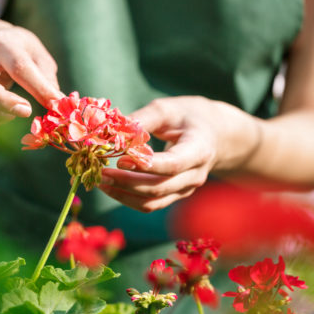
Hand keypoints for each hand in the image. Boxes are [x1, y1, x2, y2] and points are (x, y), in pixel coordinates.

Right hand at [0, 24, 61, 134]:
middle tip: (27, 111)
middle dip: (2, 102)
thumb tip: (58, 103)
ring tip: (9, 116)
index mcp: (1, 43)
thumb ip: (47, 77)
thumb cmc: (19, 51)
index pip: (18, 66)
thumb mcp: (36, 54)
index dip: (38, 88)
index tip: (54, 103)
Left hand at [99, 97, 256, 211]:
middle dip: (127, 182)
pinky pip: (150, 204)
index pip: (173, 164)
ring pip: (153, 202)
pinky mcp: (174, 195)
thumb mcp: (168, 109)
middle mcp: (195, 175)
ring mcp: (185, 189)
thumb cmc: (188, 117)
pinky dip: (127, 198)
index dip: (146, 166)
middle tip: (100, 171)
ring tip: (99, 180)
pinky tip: (109, 186)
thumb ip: (142, 119)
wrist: (215, 136)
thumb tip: (112, 130)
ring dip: (123, 194)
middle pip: (159, 187)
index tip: (121, 160)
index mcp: (199, 150)